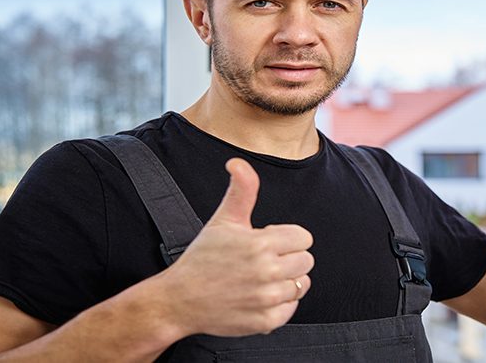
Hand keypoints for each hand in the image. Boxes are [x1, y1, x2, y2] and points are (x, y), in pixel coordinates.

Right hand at [157, 158, 313, 336]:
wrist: (179, 300)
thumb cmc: (202, 259)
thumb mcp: (223, 219)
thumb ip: (241, 190)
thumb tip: (238, 163)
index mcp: (261, 243)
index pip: (304, 238)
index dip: (287, 239)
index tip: (268, 243)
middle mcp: (267, 271)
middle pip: (306, 261)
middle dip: (288, 258)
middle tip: (263, 261)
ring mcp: (267, 298)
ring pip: (301, 284)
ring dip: (285, 281)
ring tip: (261, 279)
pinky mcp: (265, 321)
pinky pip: (292, 308)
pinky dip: (280, 304)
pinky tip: (260, 296)